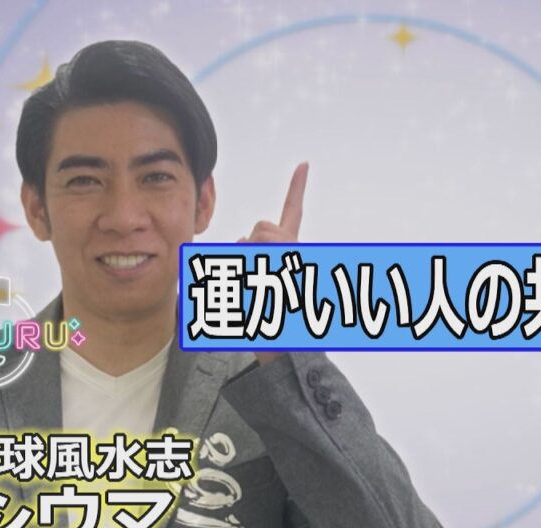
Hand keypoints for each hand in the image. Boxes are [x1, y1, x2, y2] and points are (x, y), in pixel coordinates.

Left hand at [241, 162, 307, 363]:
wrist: (287, 349)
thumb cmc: (273, 326)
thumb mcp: (258, 288)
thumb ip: (250, 256)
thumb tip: (238, 237)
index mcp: (294, 253)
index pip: (293, 214)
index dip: (296, 188)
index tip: (303, 166)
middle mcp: (295, 250)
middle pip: (262, 227)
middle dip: (251, 246)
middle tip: (259, 281)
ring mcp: (288, 256)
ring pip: (251, 241)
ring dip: (244, 262)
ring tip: (257, 292)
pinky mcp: (279, 264)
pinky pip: (248, 254)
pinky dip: (240, 272)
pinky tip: (253, 291)